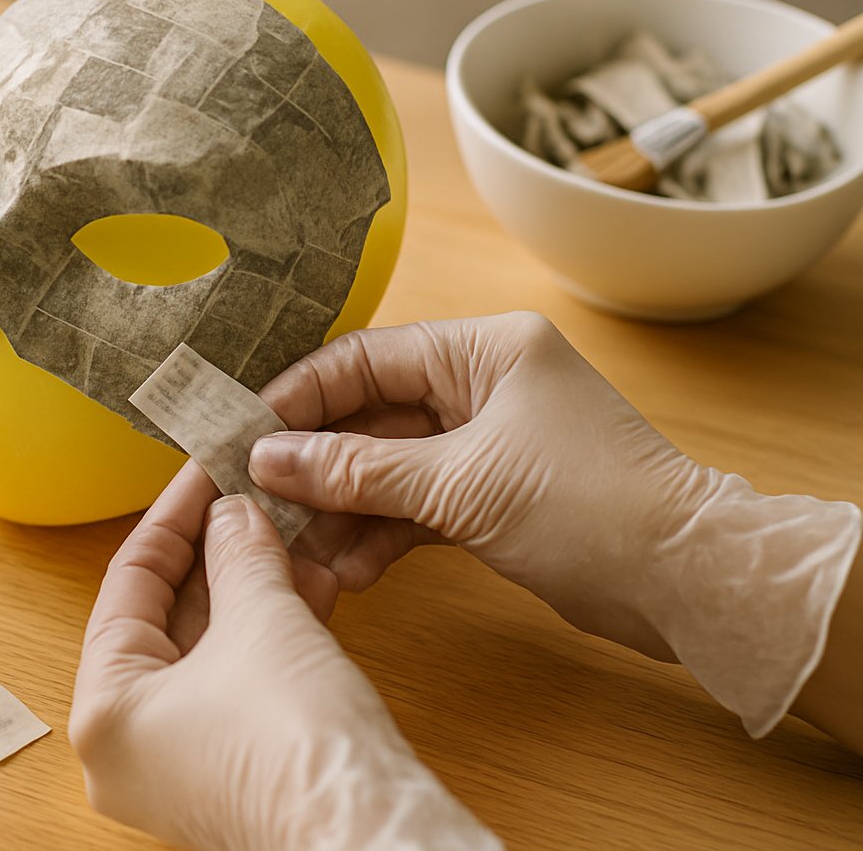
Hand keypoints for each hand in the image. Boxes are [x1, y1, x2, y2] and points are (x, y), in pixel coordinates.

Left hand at [70, 470, 497, 850]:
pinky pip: (238, 681)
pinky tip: (310, 584)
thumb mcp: (262, 619)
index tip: (206, 470)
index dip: (174, 516)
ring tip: (287, 529)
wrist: (370, 835)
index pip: (128, 583)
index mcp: (104, 711)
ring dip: (251, 586)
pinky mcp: (232, 771)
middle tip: (248, 494)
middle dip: (218, 550)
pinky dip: (269, 632)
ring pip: (209, 648)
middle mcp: (129, 747)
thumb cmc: (294, 749)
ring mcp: (179, 765)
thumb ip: (239, 553)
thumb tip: (233, 513)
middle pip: (167, 616)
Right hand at [247, 311, 861, 736]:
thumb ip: (357, 471)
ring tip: (298, 548)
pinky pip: (418, 503)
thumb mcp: (459, 484)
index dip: (302, 395)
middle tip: (259, 497)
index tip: (246, 432)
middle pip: (372, 413)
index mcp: (485, 349)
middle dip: (317, 461)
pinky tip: (346, 569)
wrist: (686, 582)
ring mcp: (490, 440)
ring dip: (345, 507)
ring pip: (390, 465)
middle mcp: (485, 384)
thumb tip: (267, 459)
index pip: (368, 357)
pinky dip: (383, 533)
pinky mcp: (495, 494)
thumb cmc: (588, 507)